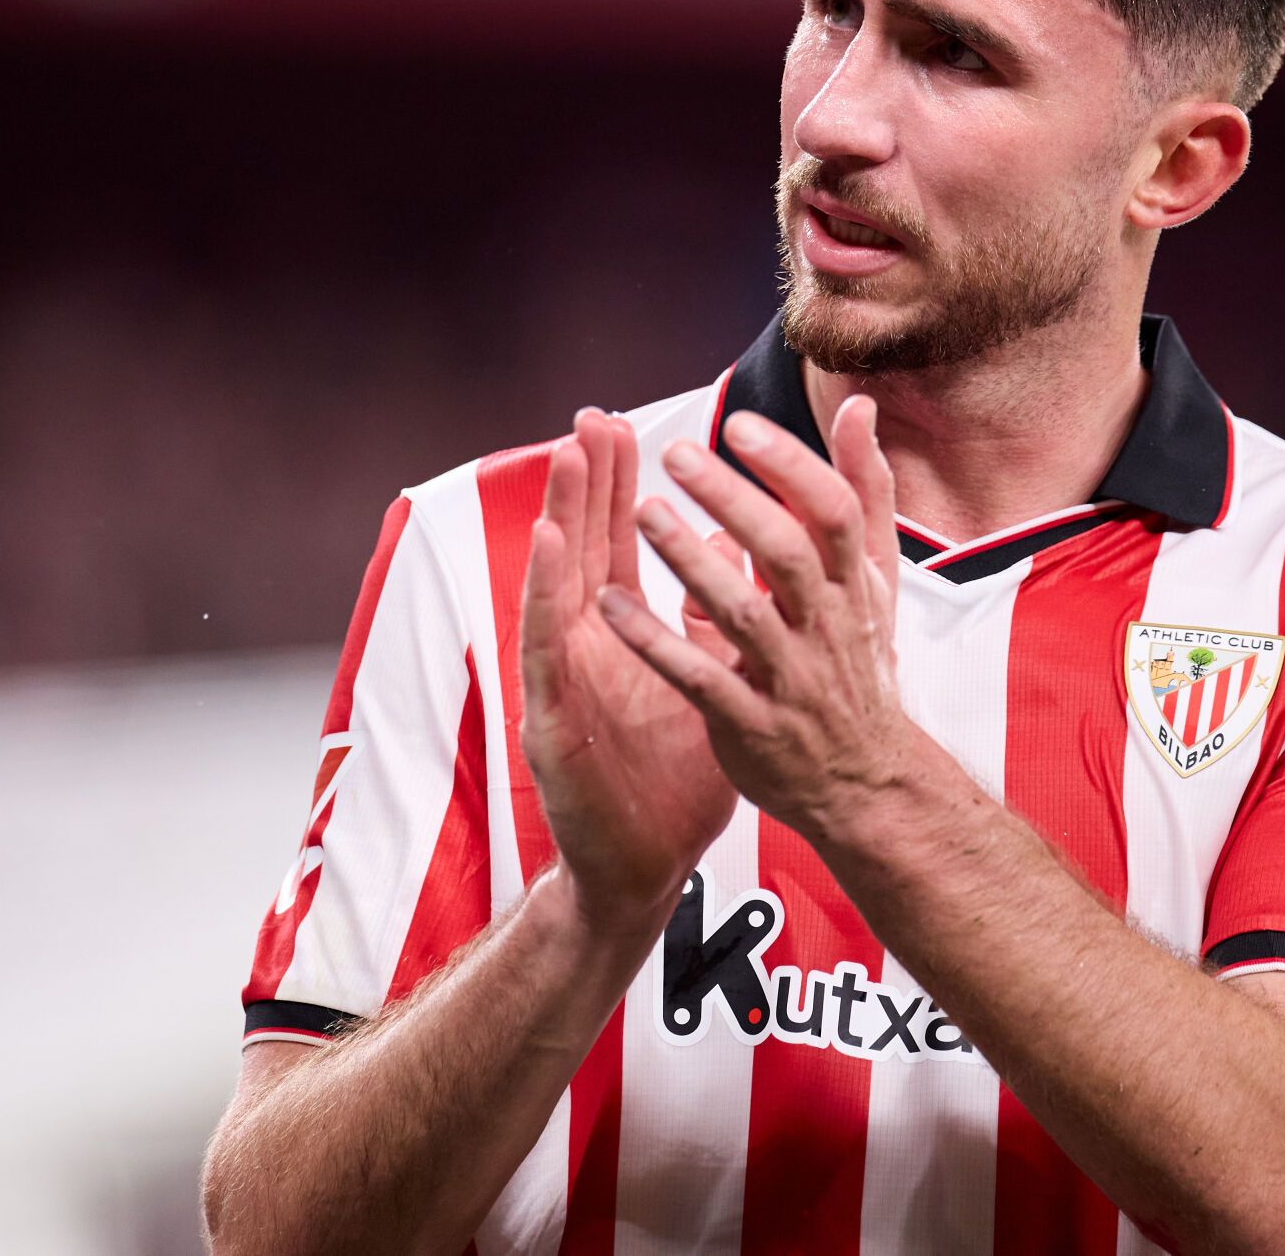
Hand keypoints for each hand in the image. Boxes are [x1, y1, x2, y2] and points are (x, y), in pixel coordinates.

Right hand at [519, 407, 744, 937]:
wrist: (645, 866)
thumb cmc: (673, 775)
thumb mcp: (707, 680)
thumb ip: (713, 614)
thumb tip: (738, 547)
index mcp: (628, 636)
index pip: (620, 545)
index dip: (619, 486)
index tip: (626, 426)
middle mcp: (591, 649)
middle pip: (585, 549)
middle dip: (587, 483)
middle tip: (590, 417)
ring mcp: (568, 684)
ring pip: (560, 588)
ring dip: (559, 521)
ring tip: (566, 462)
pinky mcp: (553, 724)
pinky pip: (551, 654)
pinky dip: (546, 600)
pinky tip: (550, 555)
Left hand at [598, 397, 919, 842]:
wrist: (866, 780)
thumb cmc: (860, 664)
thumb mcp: (876, 577)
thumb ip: (867, 491)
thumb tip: (861, 407)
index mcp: (853, 585)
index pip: (833, 513)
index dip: (789, 467)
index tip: (736, 425)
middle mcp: (827, 627)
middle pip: (787, 553)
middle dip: (734, 501)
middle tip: (675, 453)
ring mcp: (791, 679)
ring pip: (742, 614)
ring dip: (690, 563)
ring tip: (642, 512)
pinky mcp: (751, 726)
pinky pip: (700, 681)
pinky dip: (656, 644)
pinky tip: (611, 606)